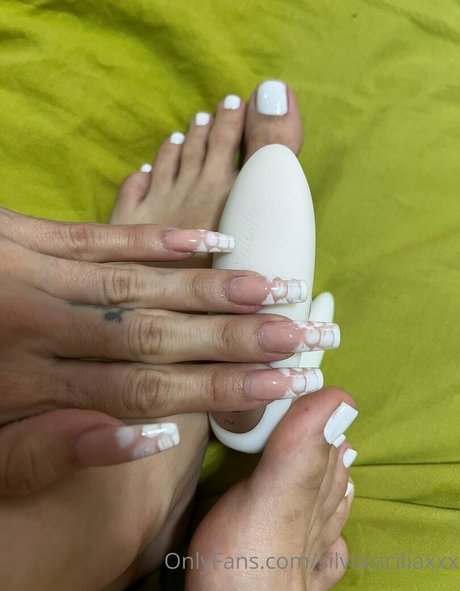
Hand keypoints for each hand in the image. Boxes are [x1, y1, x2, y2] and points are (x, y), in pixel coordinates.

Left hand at [0, 207, 338, 494]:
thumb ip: (57, 451)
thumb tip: (152, 438)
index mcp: (31, 383)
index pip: (148, 390)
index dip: (220, 390)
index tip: (281, 387)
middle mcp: (43, 324)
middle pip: (159, 334)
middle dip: (240, 338)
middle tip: (306, 335)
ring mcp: (38, 271)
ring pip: (143, 281)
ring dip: (215, 288)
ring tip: (277, 290)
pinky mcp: (32, 235)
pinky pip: (108, 236)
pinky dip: (164, 239)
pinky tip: (215, 243)